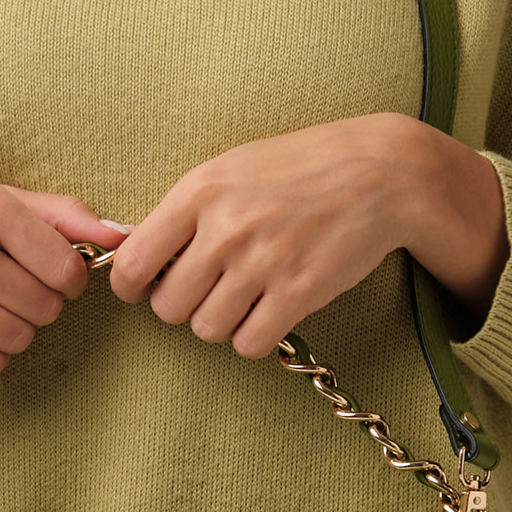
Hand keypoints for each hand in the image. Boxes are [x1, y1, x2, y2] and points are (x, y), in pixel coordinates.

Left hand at [105, 112, 508, 356]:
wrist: (379, 171)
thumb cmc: (299, 167)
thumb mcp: (230, 169)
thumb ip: (183, 210)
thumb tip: (133, 251)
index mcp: (198, 192)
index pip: (133, 265)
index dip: (134, 287)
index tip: (148, 288)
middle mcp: (225, 229)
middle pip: (168, 308)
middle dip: (185, 305)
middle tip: (210, 288)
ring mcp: (262, 263)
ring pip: (206, 330)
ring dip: (222, 322)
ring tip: (245, 297)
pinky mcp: (298, 292)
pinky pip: (249, 344)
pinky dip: (255, 336)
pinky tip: (269, 311)